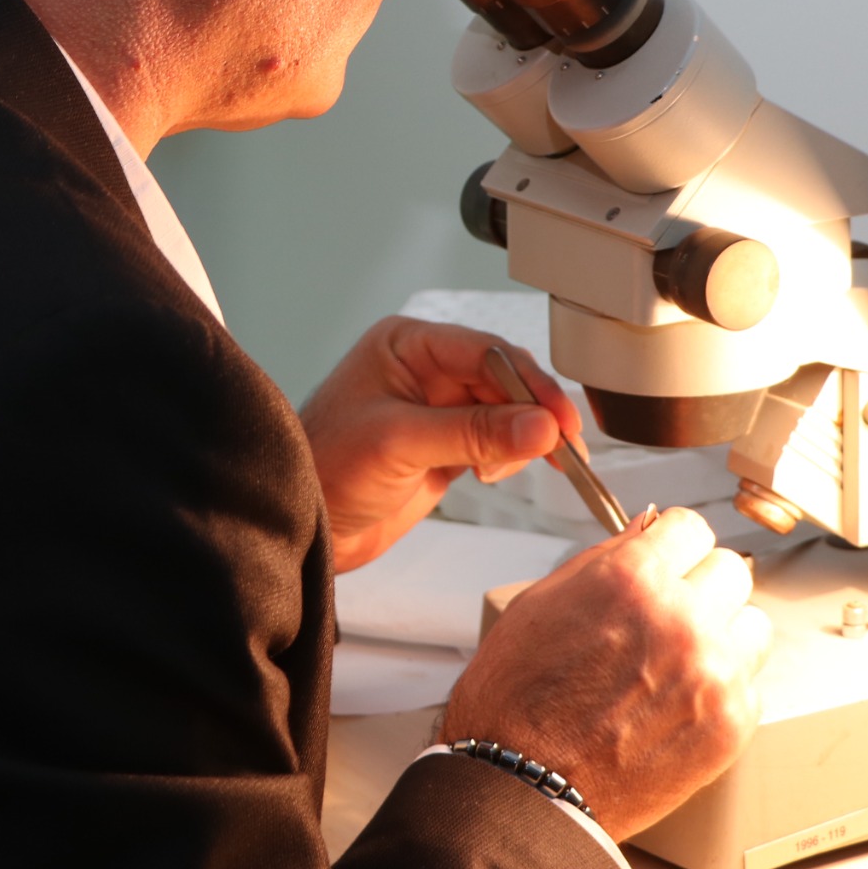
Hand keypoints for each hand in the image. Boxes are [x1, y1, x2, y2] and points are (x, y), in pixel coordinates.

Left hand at [298, 317, 580, 570]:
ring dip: (525, 436)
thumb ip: (473, 432)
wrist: (303, 523)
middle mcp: (424, 369)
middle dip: (535, 412)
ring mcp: (436, 407)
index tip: (560, 419)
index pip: (486, 352)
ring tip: (519, 463)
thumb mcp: (400, 443)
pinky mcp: (444, 444)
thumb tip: (541, 427)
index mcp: (406, 345)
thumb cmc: (324, 467)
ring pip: (507, 410)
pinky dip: (510, 455)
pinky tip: (494, 471)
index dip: (530, 384)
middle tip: (565, 447)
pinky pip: (496, 440)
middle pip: (504, 379)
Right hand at [441, 507, 773, 839]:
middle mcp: (681, 618)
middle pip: (730, 569)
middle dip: (700, 587)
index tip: (669, 560)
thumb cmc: (516, 702)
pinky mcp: (731, 724)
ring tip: (680, 662)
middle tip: (671, 614)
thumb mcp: (541, 604)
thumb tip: (645, 533)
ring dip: (722, 636)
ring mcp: (713, 673)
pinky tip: (679, 703)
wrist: (522, 788)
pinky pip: (751, 683)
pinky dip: (721, 690)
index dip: (672, 545)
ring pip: (752, 624)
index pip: (690, 527)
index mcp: (632, 578)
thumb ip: (602, 560)